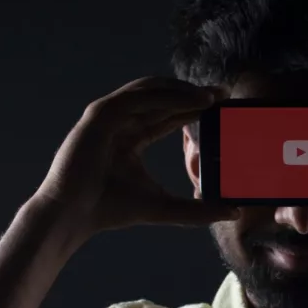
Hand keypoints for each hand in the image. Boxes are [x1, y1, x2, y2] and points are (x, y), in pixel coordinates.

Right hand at [33, 76, 239, 235]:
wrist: (74, 216)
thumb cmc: (110, 210)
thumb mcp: (164, 207)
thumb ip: (196, 211)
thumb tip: (233, 213)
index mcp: (131, 137)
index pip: (167, 115)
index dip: (194, 108)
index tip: (221, 106)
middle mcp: (120, 122)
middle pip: (161, 98)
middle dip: (192, 93)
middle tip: (223, 93)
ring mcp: (107, 116)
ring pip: (149, 92)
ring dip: (181, 90)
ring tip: (210, 95)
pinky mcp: (99, 115)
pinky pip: (137, 98)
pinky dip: (164, 96)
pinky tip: (189, 99)